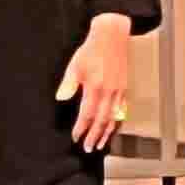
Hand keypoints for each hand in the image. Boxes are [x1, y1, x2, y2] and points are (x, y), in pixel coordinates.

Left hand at [60, 18, 133, 156]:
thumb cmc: (92, 50)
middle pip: (102, 120)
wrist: (112, 37)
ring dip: (107, 133)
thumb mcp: (75, 66)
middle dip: (95, 136)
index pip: (87, 114)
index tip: (75, 137)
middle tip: (88, 148)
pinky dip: (117, 121)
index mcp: (95, 88)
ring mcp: (119, 91)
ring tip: (101, 144)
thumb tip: (61, 99)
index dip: (81, 128)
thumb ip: (68, 84)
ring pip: (114, 117)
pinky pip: (122, 109)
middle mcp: (109, 92)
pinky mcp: (124, 87)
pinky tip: (113, 127)